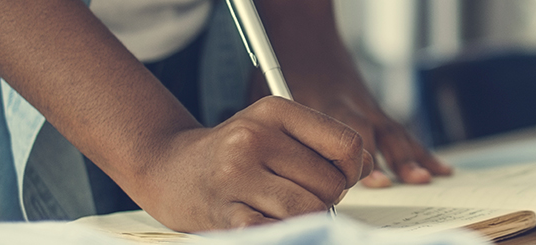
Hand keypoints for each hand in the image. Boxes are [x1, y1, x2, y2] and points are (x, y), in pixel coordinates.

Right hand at [126, 97, 372, 231]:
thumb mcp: (275, 128)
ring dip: (305, 218)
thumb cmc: (233, 151)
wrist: (169, 167)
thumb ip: (322, 142)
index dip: (352, 168)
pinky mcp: (225, 212)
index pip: (346, 145)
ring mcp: (236, 176)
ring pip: (310, 210)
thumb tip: (367, 165)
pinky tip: (266, 219)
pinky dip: (281, 230)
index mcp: (274, 111)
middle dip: (325, 197)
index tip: (336, 175)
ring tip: (283, 207)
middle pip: (331, 184)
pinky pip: (276, 230)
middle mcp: (254, 138)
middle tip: (298, 193)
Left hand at [250, 0, 452, 187]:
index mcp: (315, 104)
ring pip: (390, 132)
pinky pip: (401, 132)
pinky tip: (439, 170)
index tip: (358, 178)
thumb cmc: (282, 73)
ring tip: (422, 179)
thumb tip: (276, 180)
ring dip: (406, 156)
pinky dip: (420, 152)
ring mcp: (364, 107)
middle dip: (376, 159)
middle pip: (365, 132)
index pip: (333, 133)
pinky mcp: (375, 110)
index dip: (346, 157)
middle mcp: (345, 106)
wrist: (304, 37)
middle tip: (387, 183)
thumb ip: (275, 137)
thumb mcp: (266, 100)